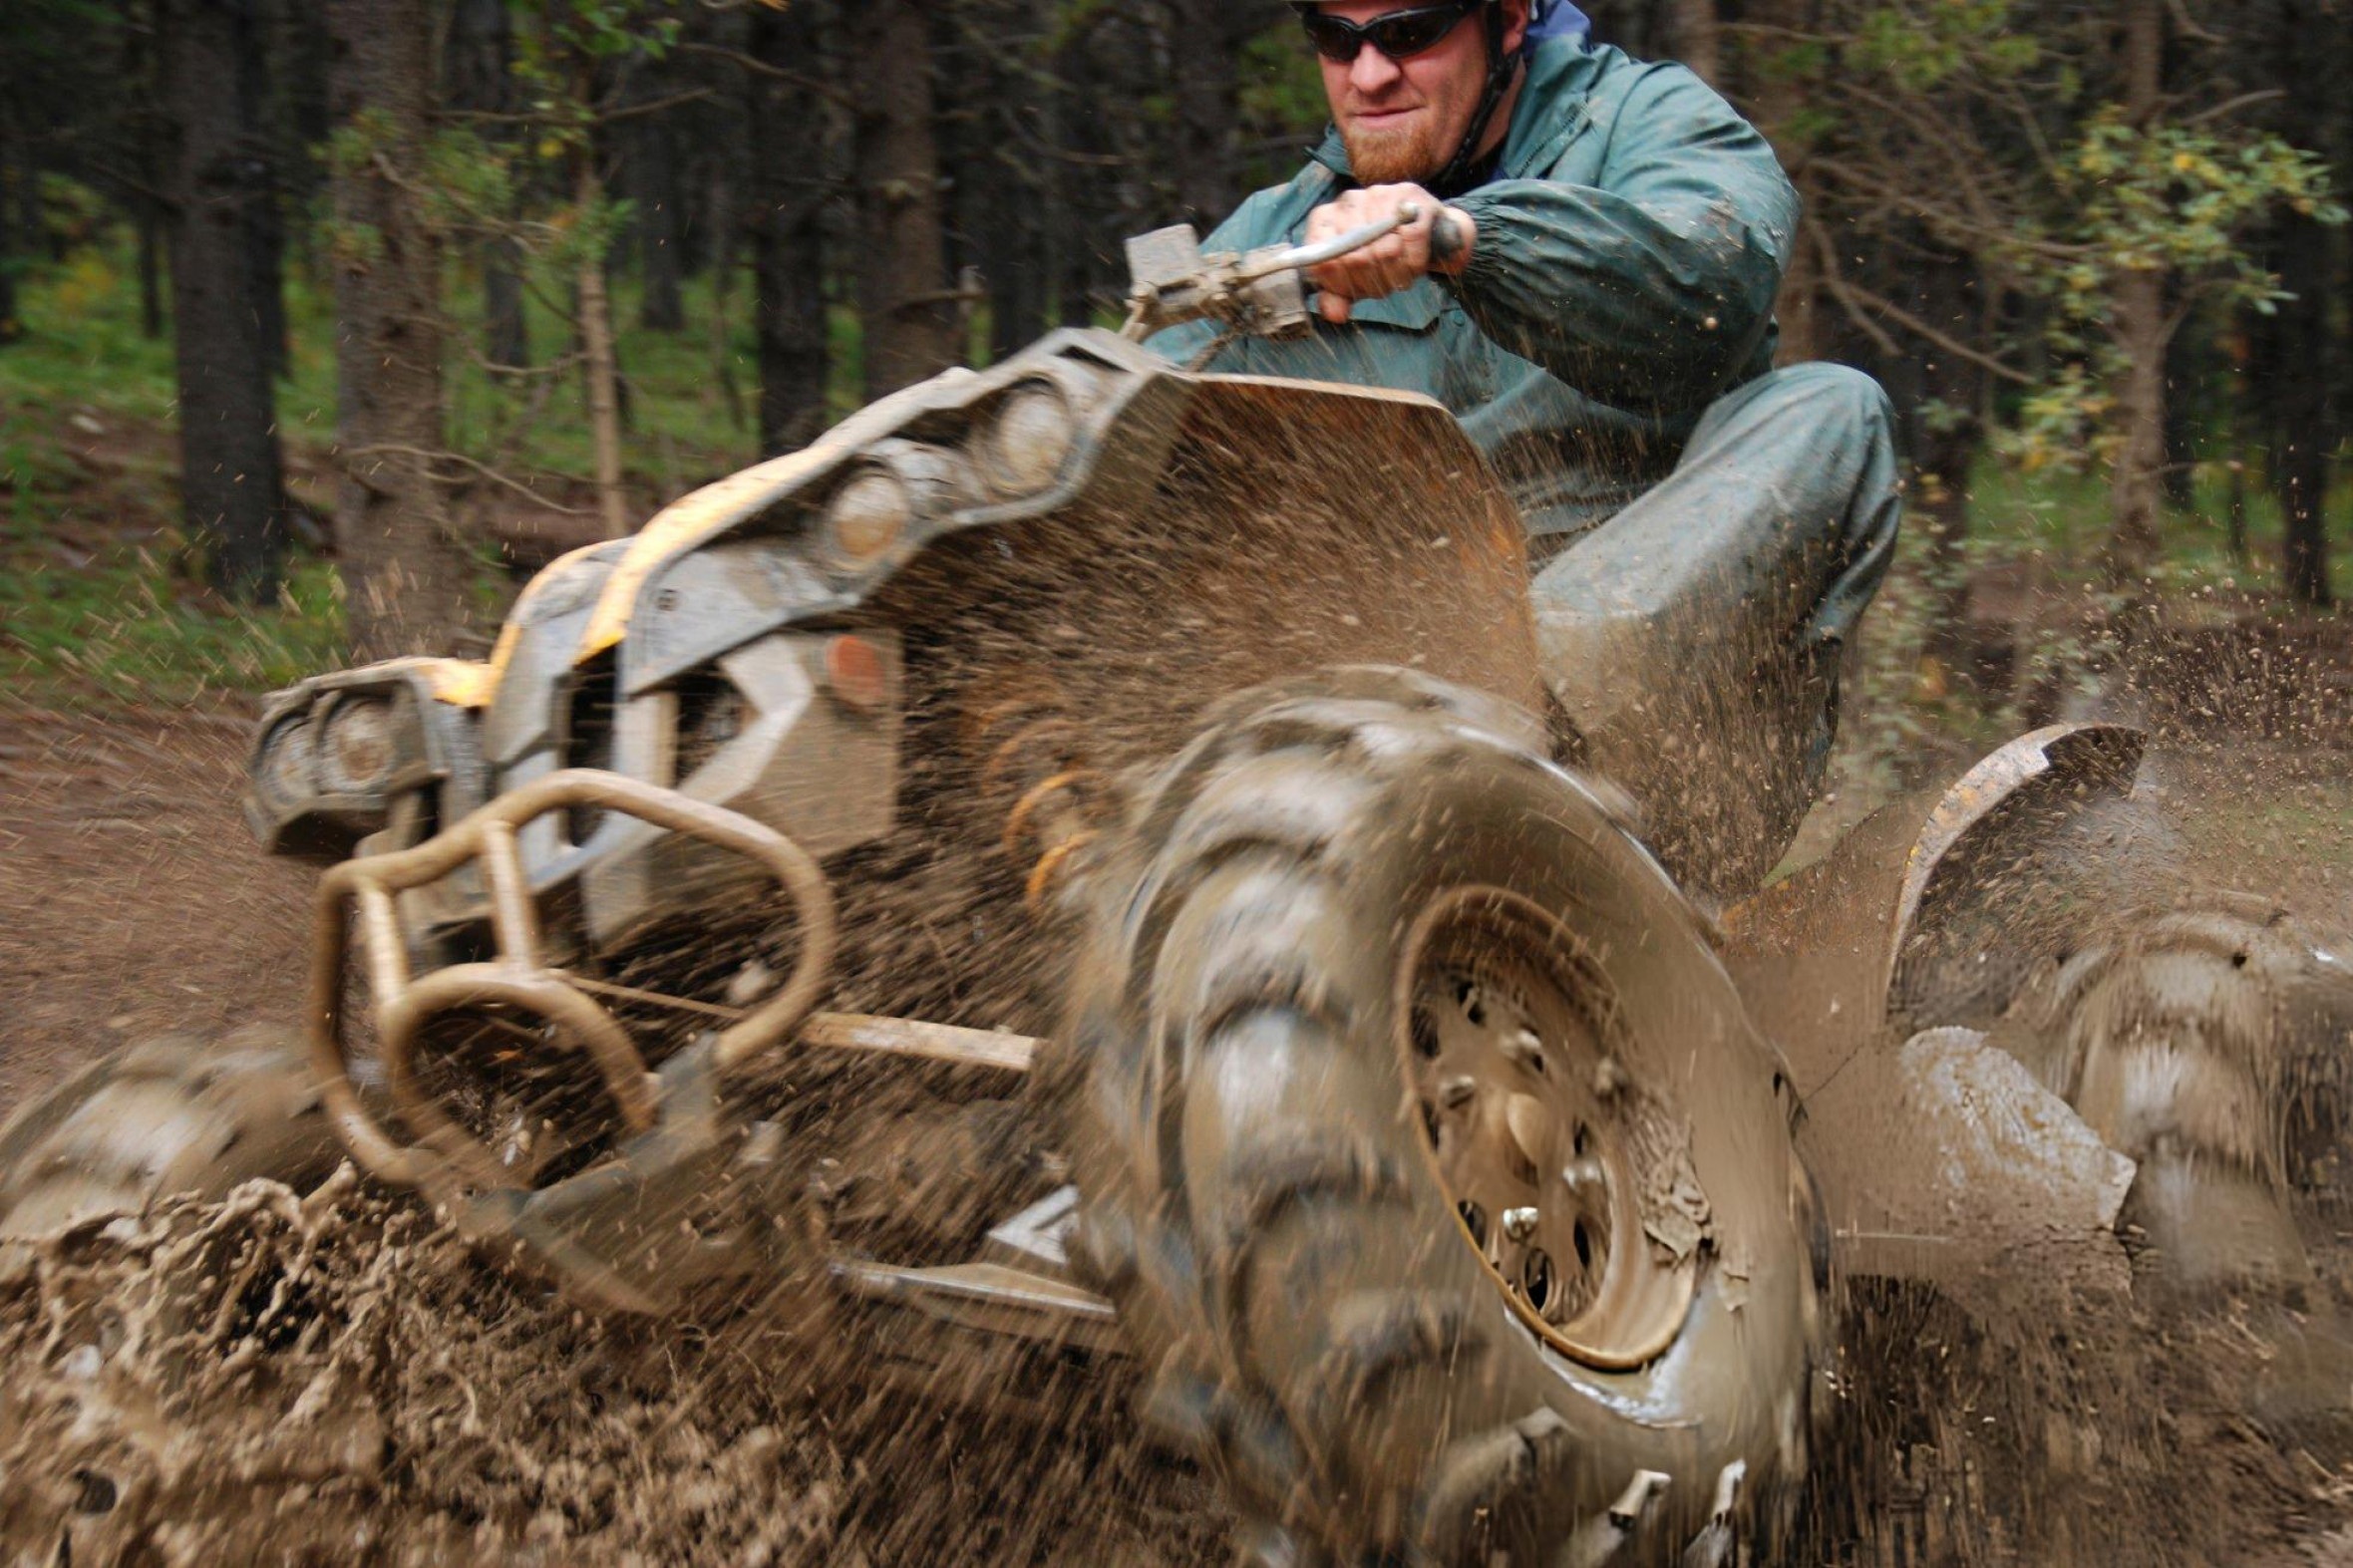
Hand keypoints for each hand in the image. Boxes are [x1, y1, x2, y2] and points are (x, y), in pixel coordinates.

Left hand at [1303, 184, 1476, 323]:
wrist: (1426, 233)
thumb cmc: (1381, 256)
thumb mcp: (1354, 278)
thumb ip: (1337, 296)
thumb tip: (1335, 314)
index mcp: (1324, 220)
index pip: (1321, 261)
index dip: (1340, 284)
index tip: (1355, 290)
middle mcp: (1348, 202)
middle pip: (1354, 258)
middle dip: (1372, 283)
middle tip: (1382, 285)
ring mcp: (1379, 194)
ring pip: (1385, 249)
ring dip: (1395, 275)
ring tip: (1399, 276)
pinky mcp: (1411, 196)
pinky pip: (1412, 237)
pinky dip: (1414, 260)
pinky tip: (1414, 265)